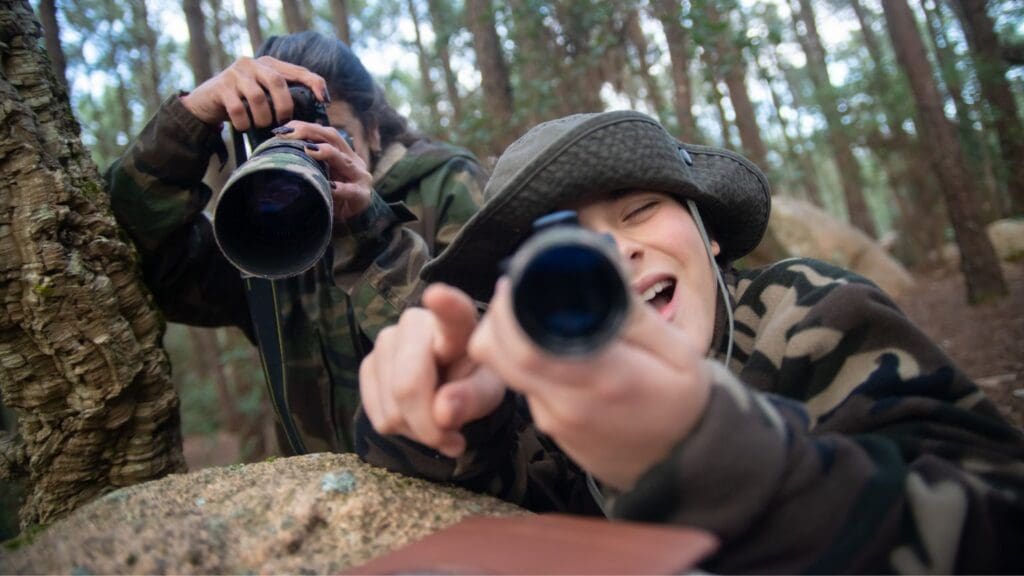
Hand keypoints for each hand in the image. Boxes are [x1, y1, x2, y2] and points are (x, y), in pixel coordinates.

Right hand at [180, 56, 327, 129]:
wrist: (204, 105)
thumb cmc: (242, 103)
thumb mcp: (264, 97)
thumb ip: (283, 97)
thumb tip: (313, 114)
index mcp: (269, 65)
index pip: (298, 70)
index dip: (314, 83)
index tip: (324, 100)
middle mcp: (253, 64)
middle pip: (277, 82)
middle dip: (284, 106)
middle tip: (282, 122)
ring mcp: (235, 73)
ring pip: (258, 97)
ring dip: (263, 118)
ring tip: (260, 126)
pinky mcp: (221, 87)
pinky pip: (238, 109)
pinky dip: (244, 123)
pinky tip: (244, 127)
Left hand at [271, 121, 372, 220]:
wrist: (355, 220)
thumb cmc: (332, 195)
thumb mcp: (321, 175)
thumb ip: (309, 163)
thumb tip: (277, 150)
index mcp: (343, 152)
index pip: (326, 132)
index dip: (306, 126)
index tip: (284, 128)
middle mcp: (353, 160)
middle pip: (333, 138)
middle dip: (310, 132)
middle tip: (289, 134)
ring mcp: (360, 177)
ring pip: (344, 160)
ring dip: (326, 153)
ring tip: (309, 149)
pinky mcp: (362, 196)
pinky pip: (350, 190)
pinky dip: (339, 188)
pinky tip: (329, 187)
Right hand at [360, 283, 506, 456]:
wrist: (449, 380)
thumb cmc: (472, 377)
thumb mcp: (487, 389)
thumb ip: (472, 399)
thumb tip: (442, 414)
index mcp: (456, 324)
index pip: (452, 313)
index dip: (445, 306)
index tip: (437, 295)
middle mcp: (414, 323)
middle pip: (407, 387)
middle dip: (429, 426)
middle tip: (453, 439)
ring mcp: (385, 342)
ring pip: (392, 409)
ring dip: (417, 431)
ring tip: (438, 423)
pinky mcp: (367, 366)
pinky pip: (378, 417)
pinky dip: (401, 430)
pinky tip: (417, 419)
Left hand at [468, 279, 712, 489]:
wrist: (685, 465)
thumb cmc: (683, 401)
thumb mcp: (677, 351)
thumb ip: (632, 313)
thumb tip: (598, 266)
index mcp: (600, 378)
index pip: (523, 343)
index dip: (508, 307)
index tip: (521, 278)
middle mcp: (566, 404)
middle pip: (495, 354)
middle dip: (499, 316)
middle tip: (524, 291)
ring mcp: (553, 422)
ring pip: (505, 370)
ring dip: (513, 339)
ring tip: (545, 317)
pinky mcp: (550, 430)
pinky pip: (525, 387)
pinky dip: (531, 364)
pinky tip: (561, 353)